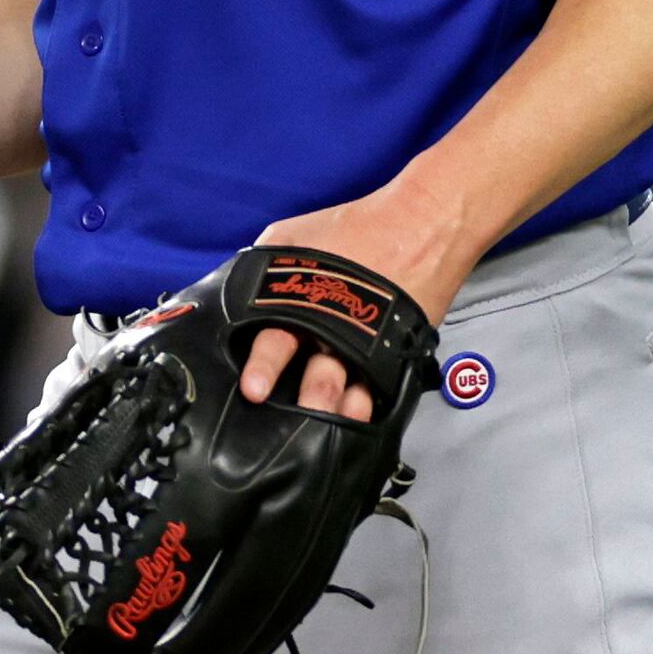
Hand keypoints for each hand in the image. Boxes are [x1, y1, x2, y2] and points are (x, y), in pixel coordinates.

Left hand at [247, 190, 480, 421]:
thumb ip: (262, 268)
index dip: (264, 365)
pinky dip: (371, 405)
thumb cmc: (353, 227)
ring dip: (342, 411)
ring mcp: (369, 344)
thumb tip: (231, 294)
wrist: (421, 223)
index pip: (277, 338)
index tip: (254, 389)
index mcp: (304, 302)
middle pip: (319, 374)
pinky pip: (382, 388)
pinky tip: (364, 422)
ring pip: (353, 387)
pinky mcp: (397, 353)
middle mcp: (335, 329)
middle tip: (297, 424)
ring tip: (336, 430)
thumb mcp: (290, 237)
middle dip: (309, 399)